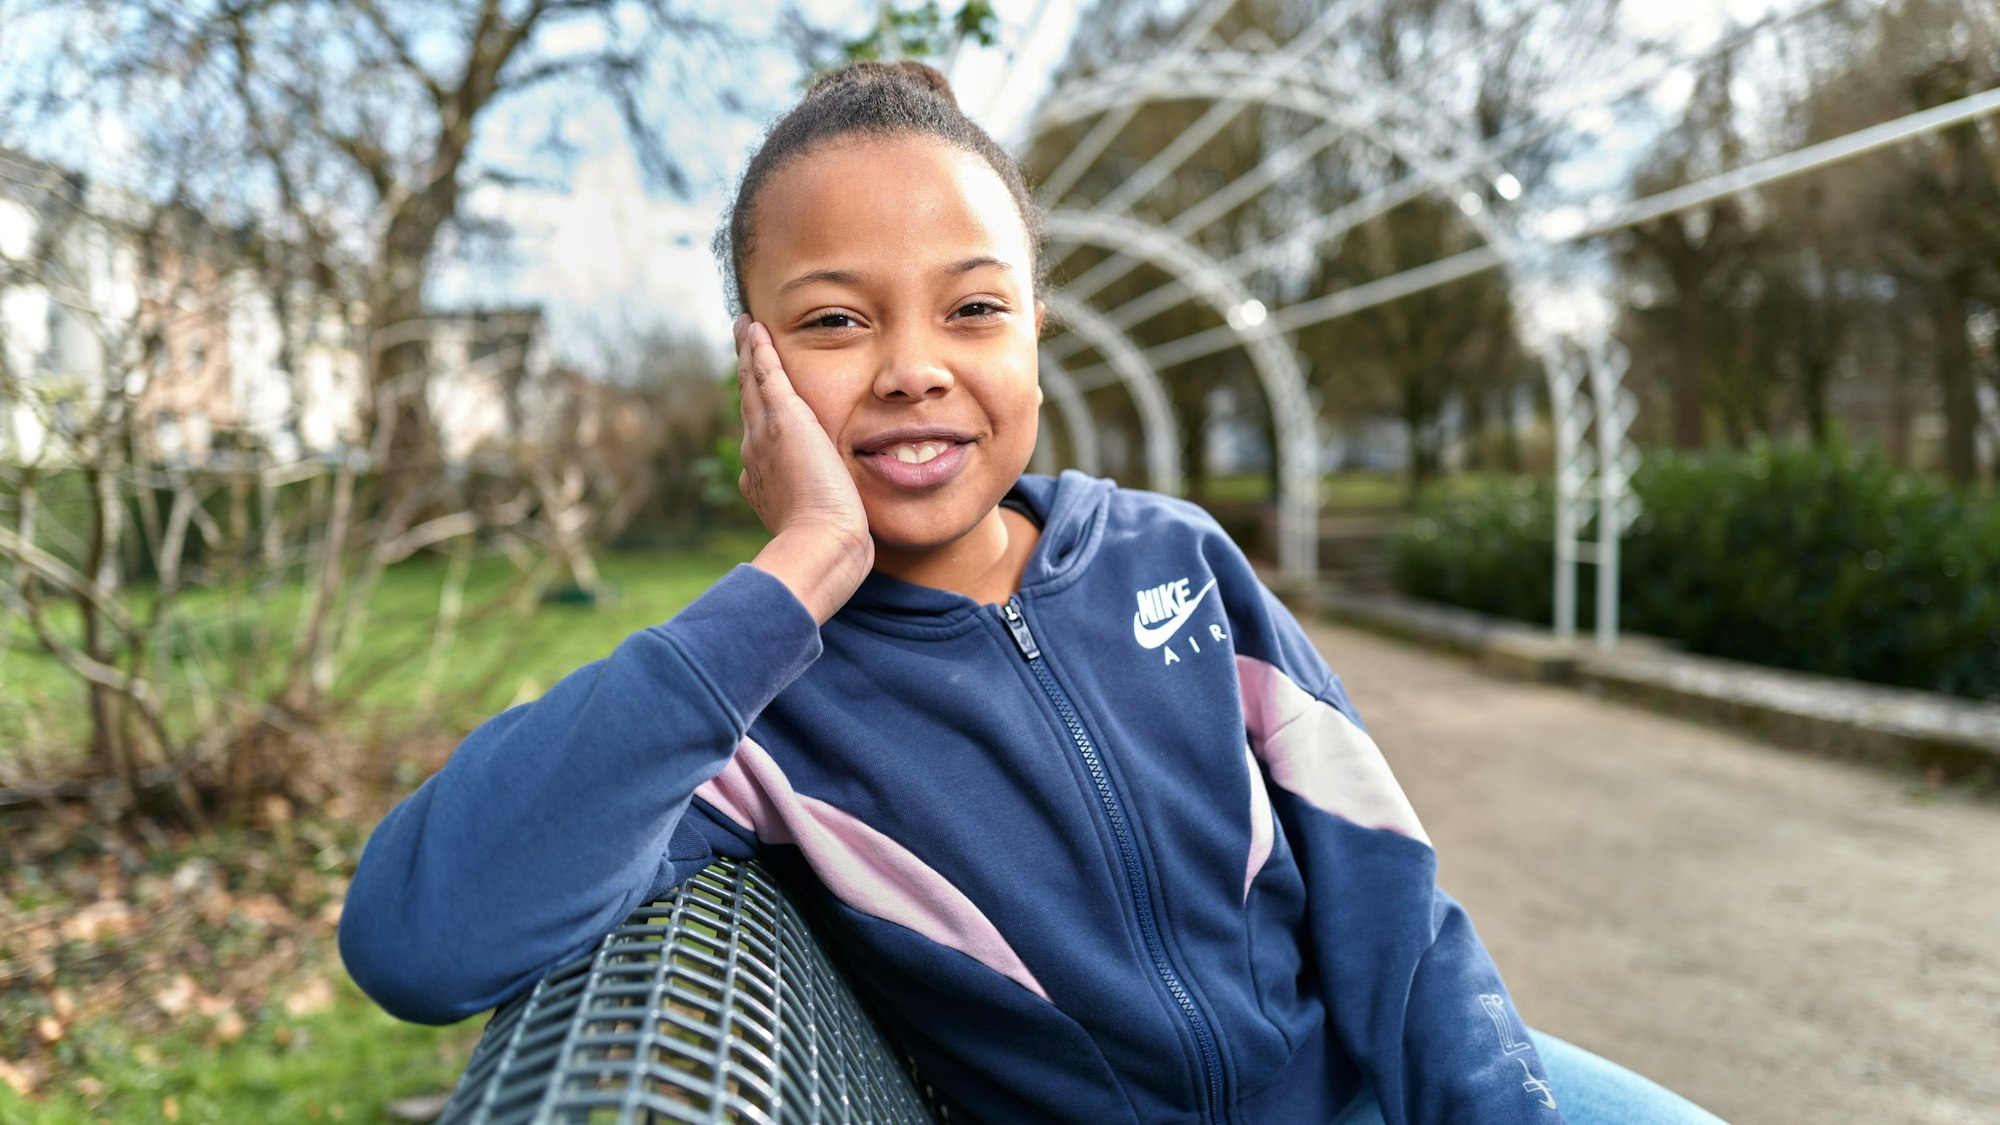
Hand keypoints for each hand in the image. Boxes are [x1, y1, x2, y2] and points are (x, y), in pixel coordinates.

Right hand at [735, 315, 873, 623]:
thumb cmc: (828, 546)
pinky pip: (766, 375)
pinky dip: (758, 350)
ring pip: (753, 385)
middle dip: (746, 375)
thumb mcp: (819, 526)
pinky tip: (755, 328)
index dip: (759, 414)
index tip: (757, 398)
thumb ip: (822, 513)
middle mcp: (755, 454)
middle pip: (750, 404)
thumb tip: (836, 518)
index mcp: (763, 479)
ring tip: (746, 328)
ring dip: (750, 354)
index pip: (761, 437)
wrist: (820, 544)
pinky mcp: (784, 420)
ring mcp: (764, 436)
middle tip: (742, 347)